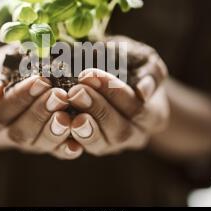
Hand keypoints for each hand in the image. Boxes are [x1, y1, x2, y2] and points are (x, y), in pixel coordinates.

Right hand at [0, 45, 82, 159]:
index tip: (41, 80)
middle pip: (19, 132)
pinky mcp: (46, 148)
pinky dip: (67, 149)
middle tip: (59, 96)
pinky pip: (56, 153)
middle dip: (40, 113)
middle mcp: (5, 135)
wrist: (8, 94)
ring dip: (54, 130)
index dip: (20, 98)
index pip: (1, 111)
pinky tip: (77, 143)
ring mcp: (27, 145)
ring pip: (37, 145)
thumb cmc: (3, 73)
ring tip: (68, 114)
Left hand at [67, 39, 168, 155]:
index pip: (137, 109)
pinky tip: (56, 119)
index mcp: (154, 116)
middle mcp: (136, 137)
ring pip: (100, 146)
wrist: (122, 81)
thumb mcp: (147, 62)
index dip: (114, 93)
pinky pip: (79, 149)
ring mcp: (113, 146)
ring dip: (82, 126)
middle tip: (76, 90)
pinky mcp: (92, 147)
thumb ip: (151, 72)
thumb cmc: (135, 66)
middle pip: (119, 131)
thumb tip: (143, 92)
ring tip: (68, 107)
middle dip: (96, 108)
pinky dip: (66, 136)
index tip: (91, 74)